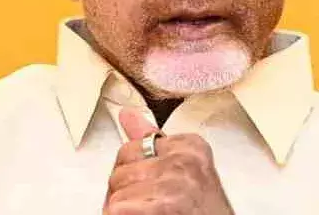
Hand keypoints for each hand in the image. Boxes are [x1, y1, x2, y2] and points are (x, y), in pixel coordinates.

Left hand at [103, 108, 234, 214]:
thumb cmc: (202, 210)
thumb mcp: (185, 170)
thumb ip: (153, 142)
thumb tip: (127, 113)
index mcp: (190, 146)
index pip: (130, 148)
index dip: (135, 174)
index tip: (154, 187)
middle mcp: (184, 161)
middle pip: (120, 170)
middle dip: (127, 192)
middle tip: (151, 205)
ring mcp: (173, 184)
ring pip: (116, 193)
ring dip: (126, 209)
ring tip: (152, 213)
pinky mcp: (162, 208)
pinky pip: (117, 209)